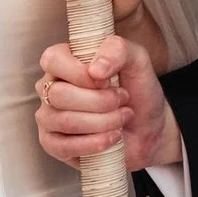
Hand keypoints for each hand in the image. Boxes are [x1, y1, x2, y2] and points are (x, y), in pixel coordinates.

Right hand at [36, 34, 180, 177]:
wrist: (149, 128)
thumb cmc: (137, 92)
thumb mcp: (137, 61)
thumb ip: (118, 50)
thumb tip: (95, 69)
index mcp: (63, 61)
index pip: (52, 60)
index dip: (80, 73)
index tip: (107, 81)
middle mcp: (49, 87)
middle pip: (59, 94)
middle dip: (100, 101)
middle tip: (121, 101)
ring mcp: (48, 117)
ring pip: (65, 121)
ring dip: (103, 122)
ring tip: (121, 118)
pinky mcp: (52, 144)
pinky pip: (62, 146)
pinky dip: (94, 144)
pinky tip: (111, 138)